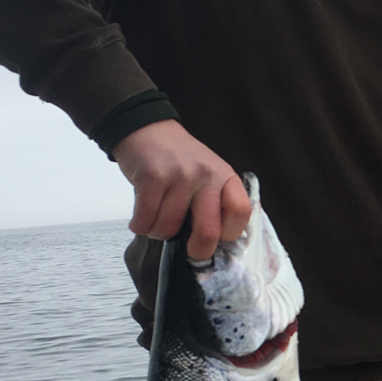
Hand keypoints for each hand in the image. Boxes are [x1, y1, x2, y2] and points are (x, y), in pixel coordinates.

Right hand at [113, 120, 250, 260]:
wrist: (146, 128)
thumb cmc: (177, 158)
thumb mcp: (208, 173)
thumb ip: (215, 201)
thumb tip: (213, 244)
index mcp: (225, 176)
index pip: (240, 212)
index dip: (230, 233)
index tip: (218, 239)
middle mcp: (206, 175)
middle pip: (208, 231)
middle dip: (198, 251)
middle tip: (191, 252)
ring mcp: (179, 176)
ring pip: (169, 228)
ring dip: (158, 232)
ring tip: (157, 219)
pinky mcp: (152, 178)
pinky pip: (146, 220)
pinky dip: (140, 225)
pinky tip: (142, 218)